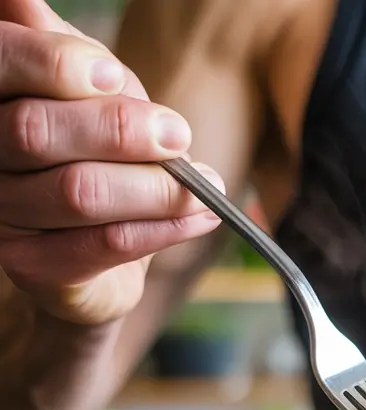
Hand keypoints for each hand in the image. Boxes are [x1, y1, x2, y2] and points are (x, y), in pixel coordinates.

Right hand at [0, 0, 221, 325]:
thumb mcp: (92, 92)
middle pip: (37, 131)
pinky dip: (162, 229)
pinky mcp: (32, 266)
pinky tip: (200, 218)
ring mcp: (1, 214)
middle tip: (178, 135)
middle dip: (119, 131)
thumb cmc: (98, 156)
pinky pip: (102, 245)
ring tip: (206, 187)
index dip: (52, 64)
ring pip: (79, 192)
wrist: (103, 252)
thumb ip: (65, 49)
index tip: (111, 77)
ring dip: (156, 188)